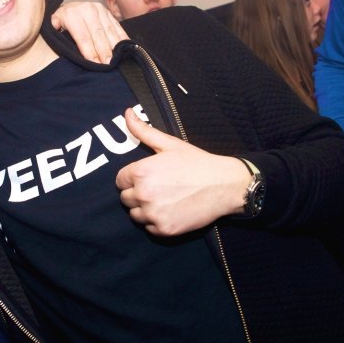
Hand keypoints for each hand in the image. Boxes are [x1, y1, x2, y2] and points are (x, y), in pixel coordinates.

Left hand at [51, 1, 127, 63]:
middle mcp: (87, 9)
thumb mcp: (54, 23)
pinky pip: (117, 26)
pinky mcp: (108, 13)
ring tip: (117, 59)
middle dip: (103, 51)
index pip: (83, 36)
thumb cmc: (61, 22)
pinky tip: (125, 47)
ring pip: (109, 30)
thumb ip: (54, 26)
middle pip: (98, 34)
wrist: (70, 8)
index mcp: (72, 14)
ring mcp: (100, 10)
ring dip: (114, 46)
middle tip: (108, 64)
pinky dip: (122, 37)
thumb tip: (55, 27)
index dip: (89, 51)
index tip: (94, 64)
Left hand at [115, 107, 250, 235]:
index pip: (120, 180)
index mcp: (140, 172)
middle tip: (159, 188)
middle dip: (137, 193)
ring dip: (145, 209)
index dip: (132, 178)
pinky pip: (149, 228)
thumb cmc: (196, 163)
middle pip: (125, 199)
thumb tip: (127, 112)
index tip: (148, 177)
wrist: (223, 185)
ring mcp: (153, 214)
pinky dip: (156, 221)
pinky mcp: (164, 229)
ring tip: (164, 200)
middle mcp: (143, 194)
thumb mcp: (169, 144)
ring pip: (135, 215)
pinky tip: (171, 210)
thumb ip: (143, 131)